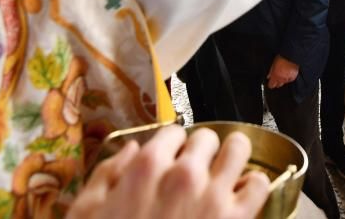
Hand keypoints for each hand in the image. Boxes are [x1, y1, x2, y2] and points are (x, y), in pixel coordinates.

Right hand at [67, 125, 268, 218]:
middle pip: (207, 138)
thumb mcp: (85, 212)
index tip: (171, 163)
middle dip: (200, 153)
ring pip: (239, 147)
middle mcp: (184, 174)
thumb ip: (106, 174)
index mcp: (146, 168)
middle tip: (194, 173)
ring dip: (231, 158)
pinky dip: (252, 187)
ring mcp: (213, 196)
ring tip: (223, 175)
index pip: (172, 132)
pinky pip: (259, 184)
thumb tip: (131, 150)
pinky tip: (238, 199)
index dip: (171, 148)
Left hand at [266, 55, 298, 88]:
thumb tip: (268, 76)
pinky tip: (287, 74)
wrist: (291, 56)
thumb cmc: (282, 58)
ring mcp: (288, 78)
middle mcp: (281, 79)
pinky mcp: (293, 77)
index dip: (270, 84)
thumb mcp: (273, 64)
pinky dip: (288, 78)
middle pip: (278, 85)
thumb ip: (270, 72)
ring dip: (282, 80)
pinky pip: (290, 80)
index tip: (270, 83)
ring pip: (284, 83)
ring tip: (282, 75)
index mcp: (275, 76)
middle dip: (276, 82)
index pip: (271, 85)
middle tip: (276, 78)